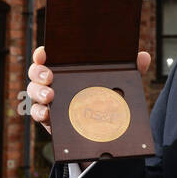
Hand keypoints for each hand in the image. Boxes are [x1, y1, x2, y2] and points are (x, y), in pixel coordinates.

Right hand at [26, 44, 150, 134]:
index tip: (45, 54)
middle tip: (50, 77)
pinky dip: (39, 112)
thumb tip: (143, 57)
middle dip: (39, 73)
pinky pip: (36, 113)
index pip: (48, 55)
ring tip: (50, 96)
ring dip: (39, 93)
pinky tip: (48, 114)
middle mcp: (51, 80)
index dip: (42, 53)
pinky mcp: (47, 117)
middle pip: (36, 72)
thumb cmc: (100, 94)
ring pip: (33, 91)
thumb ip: (127, 69)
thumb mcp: (114, 81)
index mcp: (64, 67)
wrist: (96, 125)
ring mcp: (47, 99)